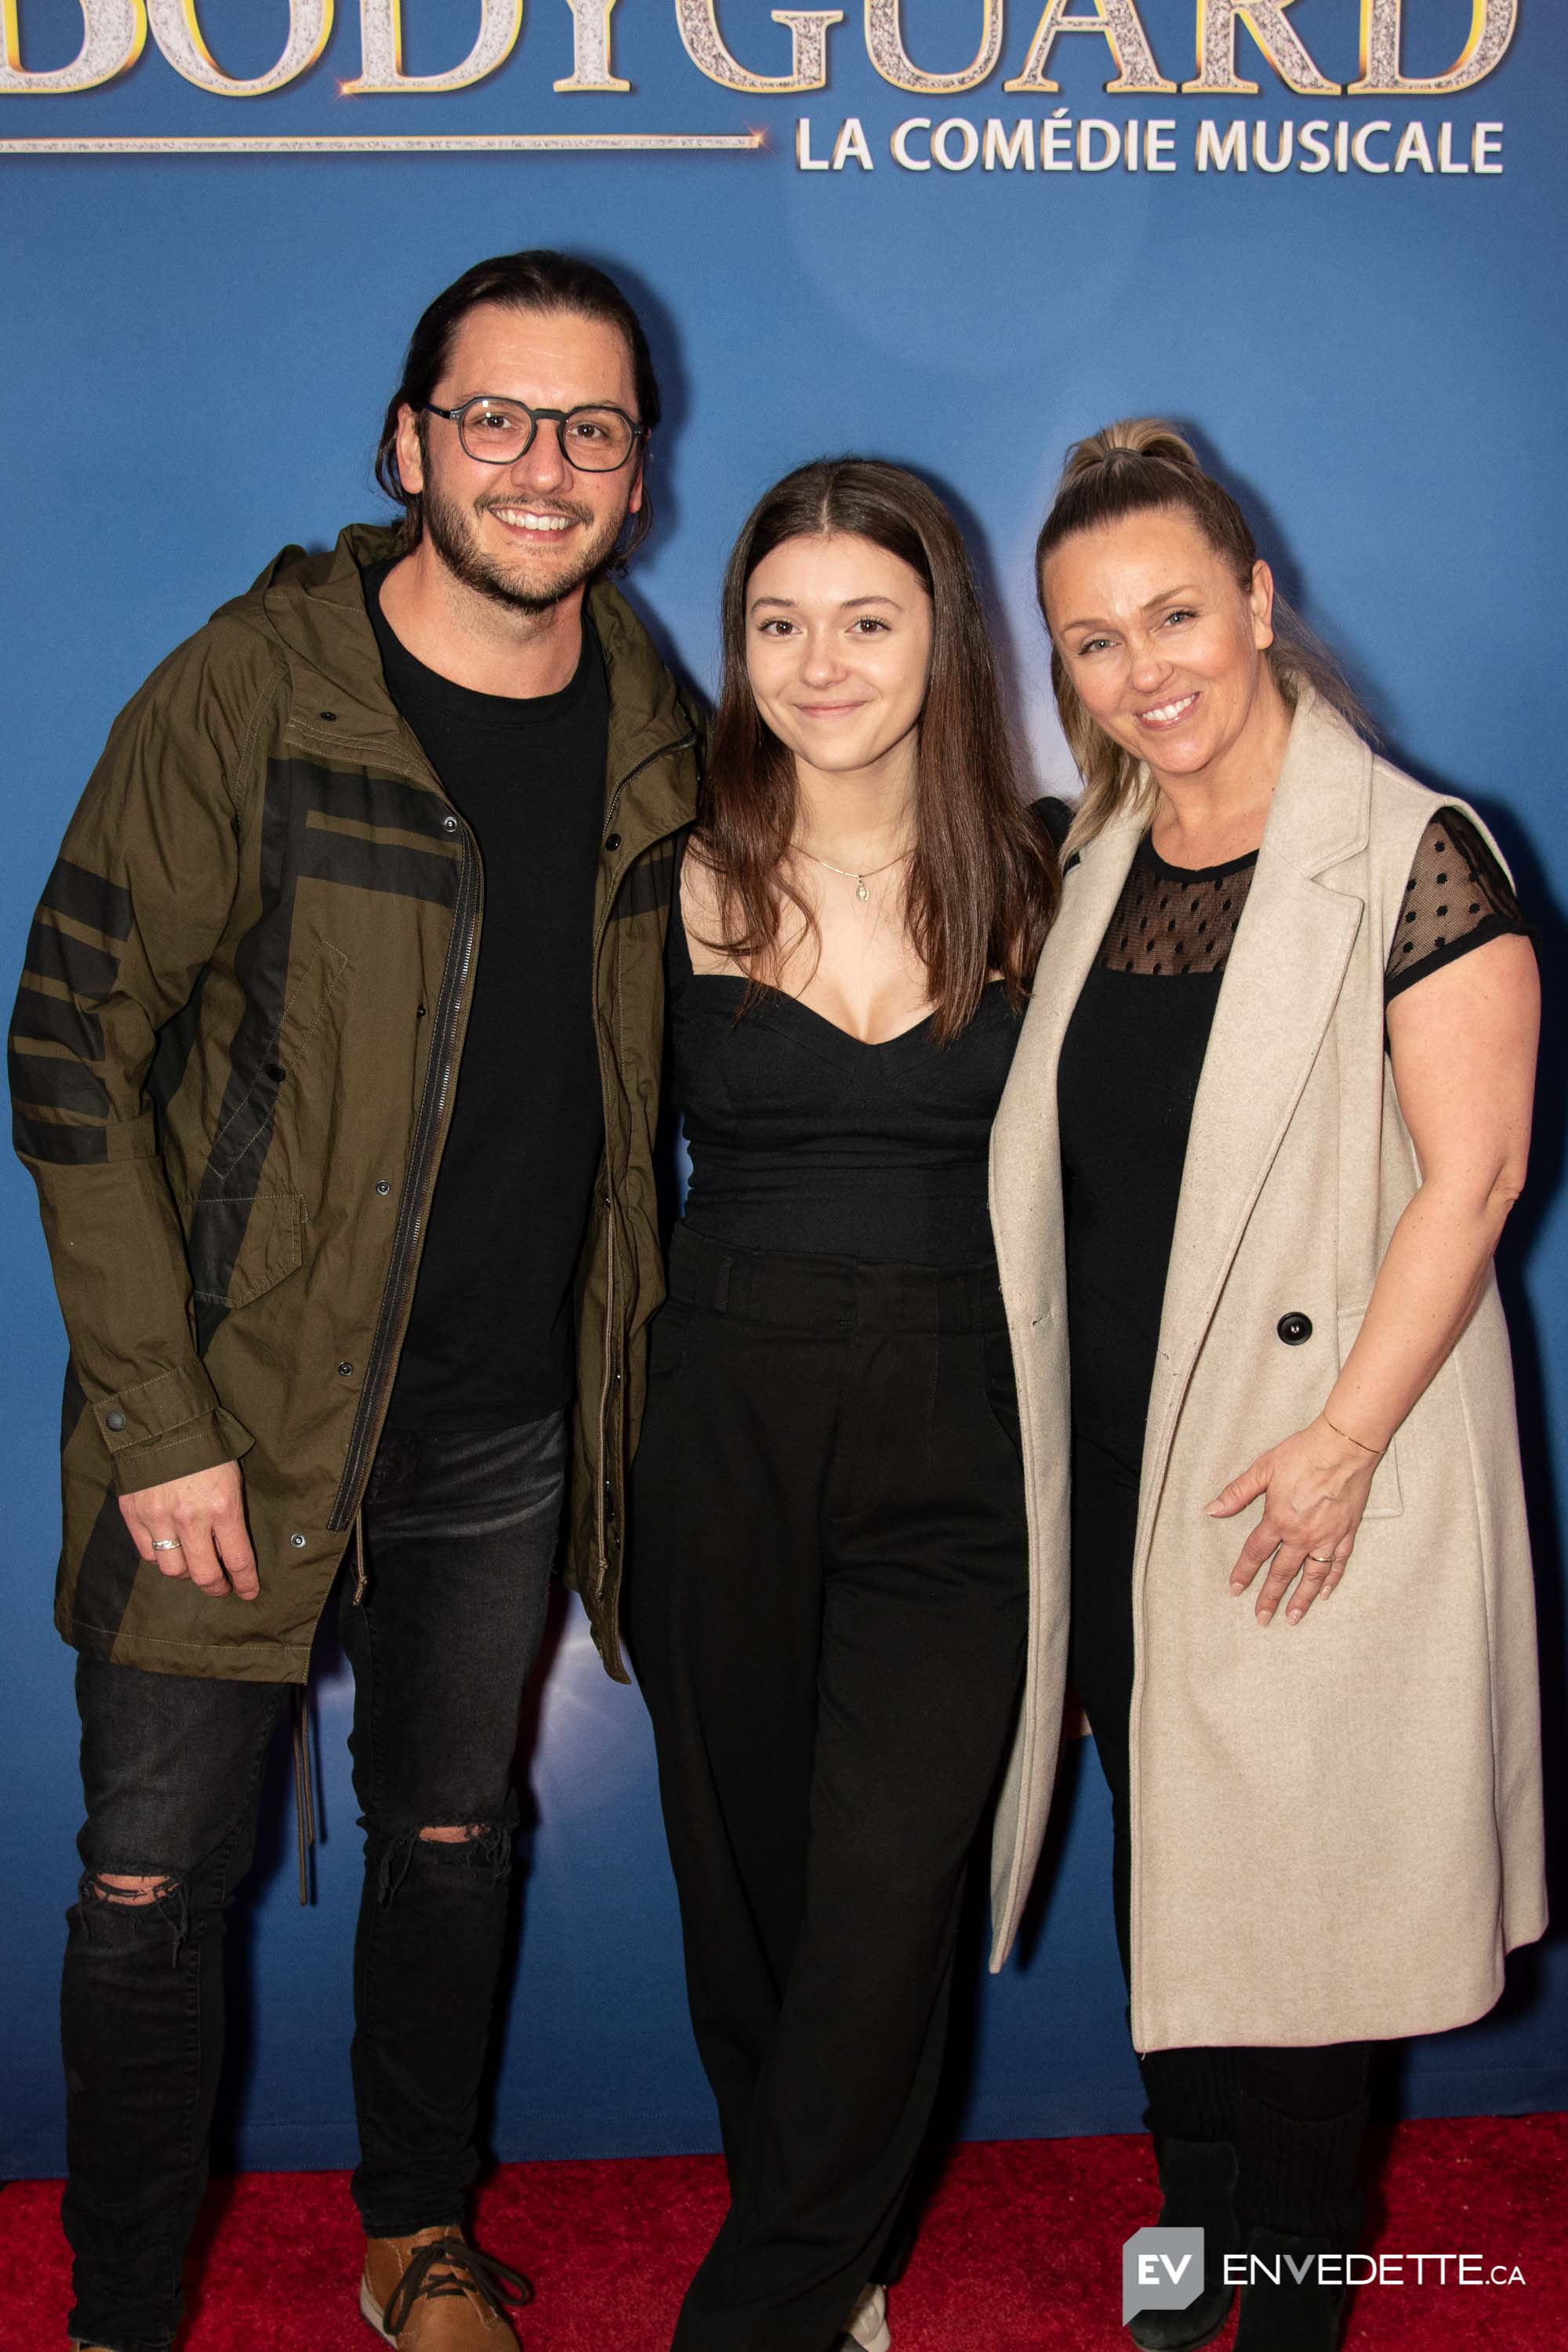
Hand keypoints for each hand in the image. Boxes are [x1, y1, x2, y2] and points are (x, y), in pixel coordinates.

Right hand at [119, 1461, 258, 1600]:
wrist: (160, 1423)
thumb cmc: (205, 1448)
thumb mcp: (232, 1478)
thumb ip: (230, 1515)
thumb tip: (228, 1549)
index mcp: (222, 1507)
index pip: (237, 1559)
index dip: (245, 1581)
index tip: (249, 1592)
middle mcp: (189, 1518)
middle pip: (202, 1575)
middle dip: (215, 1587)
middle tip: (221, 1587)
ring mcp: (158, 1519)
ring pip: (172, 1569)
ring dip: (185, 1572)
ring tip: (193, 1564)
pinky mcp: (133, 1516)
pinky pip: (147, 1554)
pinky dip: (159, 1557)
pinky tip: (168, 1549)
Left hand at [1206, 1416, 1379, 1626]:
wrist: (1344, 1447)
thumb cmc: (1302, 1453)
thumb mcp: (1263, 1469)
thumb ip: (1237, 1492)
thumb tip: (1212, 1509)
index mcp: (1278, 1519)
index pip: (1256, 1553)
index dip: (1243, 1572)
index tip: (1235, 1590)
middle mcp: (1302, 1535)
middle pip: (1281, 1572)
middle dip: (1269, 1597)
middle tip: (1261, 1618)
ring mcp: (1326, 1537)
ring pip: (1311, 1575)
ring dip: (1300, 1598)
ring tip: (1292, 1617)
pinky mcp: (1346, 1533)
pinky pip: (1337, 1563)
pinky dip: (1331, 1580)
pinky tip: (1324, 1593)